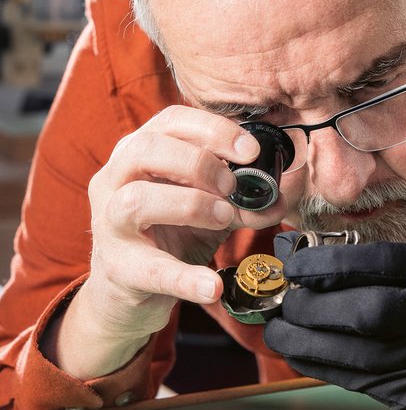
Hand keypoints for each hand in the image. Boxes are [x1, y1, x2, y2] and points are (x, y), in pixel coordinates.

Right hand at [44, 106, 286, 378]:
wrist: (130, 287)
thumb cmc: (169, 234)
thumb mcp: (210, 207)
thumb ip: (246, 196)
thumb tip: (291, 186)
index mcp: (139, 152)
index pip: (170, 121)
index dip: (213, 129)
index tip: (250, 150)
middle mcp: (115, 179)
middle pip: (146, 149)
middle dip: (199, 163)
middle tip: (232, 187)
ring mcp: (110, 223)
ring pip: (137, 200)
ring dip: (190, 205)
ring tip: (224, 218)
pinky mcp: (118, 268)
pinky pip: (151, 269)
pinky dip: (186, 279)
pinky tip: (213, 287)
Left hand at [264, 235, 405, 409]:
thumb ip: (386, 268)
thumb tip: (312, 261)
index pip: (382, 263)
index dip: (330, 263)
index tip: (297, 265)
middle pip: (364, 313)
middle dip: (311, 306)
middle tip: (286, 300)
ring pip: (351, 354)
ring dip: (302, 340)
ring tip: (278, 327)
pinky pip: (351, 380)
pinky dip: (316, 363)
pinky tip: (297, 350)